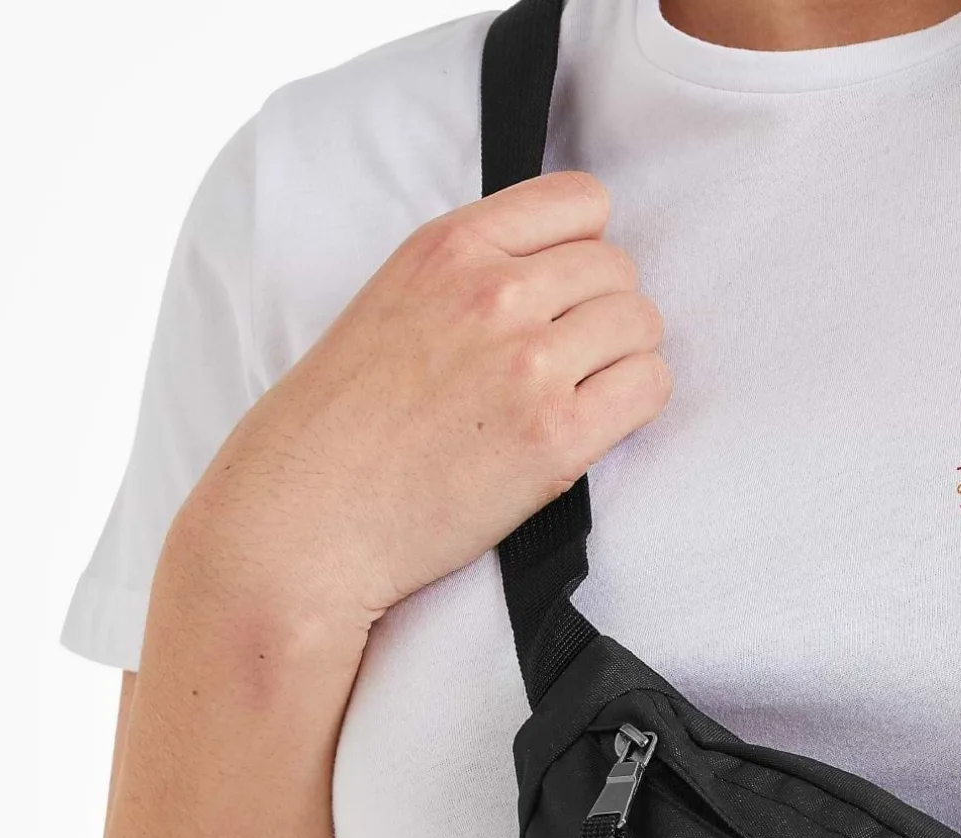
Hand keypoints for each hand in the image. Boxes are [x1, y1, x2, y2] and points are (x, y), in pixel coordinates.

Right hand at [163, 171, 669, 635]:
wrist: (311, 514)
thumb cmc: (343, 425)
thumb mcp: (394, 302)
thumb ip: (471, 274)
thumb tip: (554, 274)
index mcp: (451, 247)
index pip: (580, 200)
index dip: (587, 248)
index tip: (568, 291)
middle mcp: (495, 293)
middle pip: (618, 269)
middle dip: (605, 313)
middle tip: (572, 363)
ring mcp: (530, 363)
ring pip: (641, 324)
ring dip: (626, 359)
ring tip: (581, 397)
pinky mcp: (558, 436)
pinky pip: (649, 386)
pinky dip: (635, 404)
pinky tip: (595, 427)